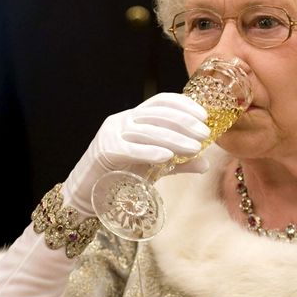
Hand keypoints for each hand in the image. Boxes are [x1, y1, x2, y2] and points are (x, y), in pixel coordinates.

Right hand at [64, 92, 210, 215]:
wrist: (89, 194)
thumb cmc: (122, 176)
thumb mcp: (156, 167)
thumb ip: (179, 163)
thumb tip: (206, 163)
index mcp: (134, 117)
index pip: (161, 101)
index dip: (184, 105)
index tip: (204, 116)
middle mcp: (123, 120)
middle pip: (157, 114)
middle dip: (184, 122)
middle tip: (204, 134)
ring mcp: (112, 133)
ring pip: (147, 131)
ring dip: (174, 138)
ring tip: (194, 148)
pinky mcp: (105, 151)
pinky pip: (130, 148)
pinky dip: (150, 151)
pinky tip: (168, 156)